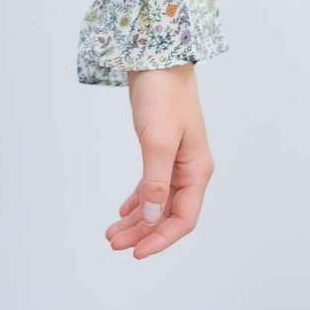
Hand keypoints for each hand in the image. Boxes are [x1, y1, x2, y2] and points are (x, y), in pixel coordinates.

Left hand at [105, 62, 214, 258]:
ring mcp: (176, 159)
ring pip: (157, 201)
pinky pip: (152, 184)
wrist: (157, 56)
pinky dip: (138, 199)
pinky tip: (124, 210)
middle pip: (168, 214)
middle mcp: (189, 169)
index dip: (160, 239)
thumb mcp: (158, 141)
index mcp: (196, 170)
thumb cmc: (162, 94)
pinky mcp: (161, 148)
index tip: (135, 253)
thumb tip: (151, 219)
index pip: (183, 219)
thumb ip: (155, 182)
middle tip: (114, 244)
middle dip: (143, 233)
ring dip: (137, 219)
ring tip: (112, 233)